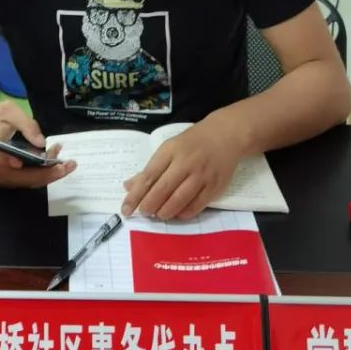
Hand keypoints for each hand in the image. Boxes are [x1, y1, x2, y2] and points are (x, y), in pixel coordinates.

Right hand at [0, 102, 75, 188]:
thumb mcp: (5, 112)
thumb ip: (25, 124)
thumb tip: (41, 142)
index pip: (18, 165)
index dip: (37, 167)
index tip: (55, 162)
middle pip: (30, 179)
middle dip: (53, 172)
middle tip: (71, 163)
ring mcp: (1, 179)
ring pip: (29, 182)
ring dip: (47, 172)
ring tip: (61, 158)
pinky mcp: (3, 181)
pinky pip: (25, 181)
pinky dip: (39, 173)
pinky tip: (48, 161)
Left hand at [121, 115, 243, 219]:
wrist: (226, 135)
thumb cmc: (192, 142)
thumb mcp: (168, 148)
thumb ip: (150, 169)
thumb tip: (128, 187)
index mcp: (170, 151)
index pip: (148, 176)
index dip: (135, 195)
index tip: (125, 209)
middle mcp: (185, 163)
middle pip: (162, 190)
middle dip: (149, 206)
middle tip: (143, 213)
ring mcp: (201, 175)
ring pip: (179, 200)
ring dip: (165, 212)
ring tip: (159, 214)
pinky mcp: (215, 186)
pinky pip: (196, 206)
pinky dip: (184, 214)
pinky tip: (177, 214)